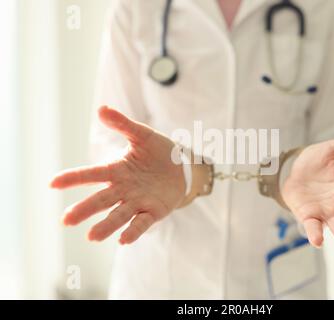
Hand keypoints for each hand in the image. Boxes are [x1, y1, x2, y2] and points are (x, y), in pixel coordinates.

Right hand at [51, 106, 185, 244]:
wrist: (182, 167)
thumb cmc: (158, 151)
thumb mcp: (142, 135)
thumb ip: (123, 124)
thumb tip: (101, 109)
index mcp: (117, 170)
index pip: (92, 174)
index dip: (73, 178)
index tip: (53, 183)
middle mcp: (123, 189)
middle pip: (101, 200)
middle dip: (84, 209)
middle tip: (66, 220)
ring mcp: (138, 202)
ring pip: (119, 215)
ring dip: (106, 226)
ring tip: (91, 237)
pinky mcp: (154, 211)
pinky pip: (142, 223)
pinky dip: (133, 231)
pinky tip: (123, 240)